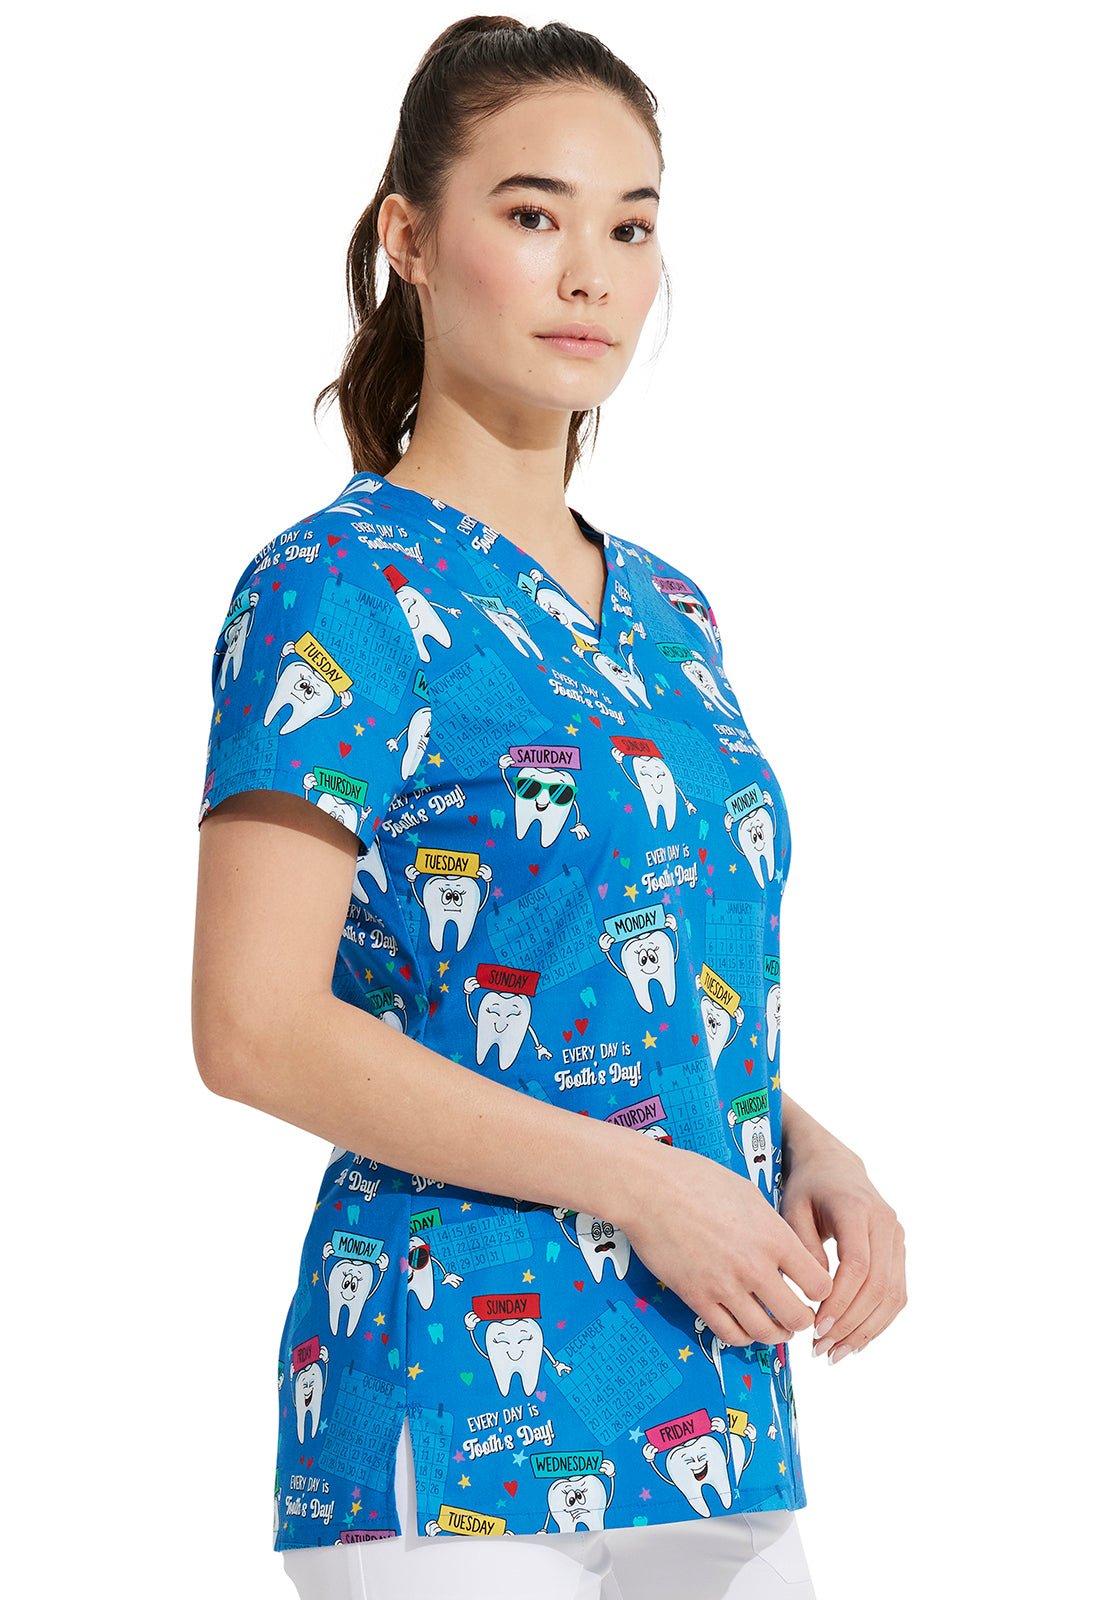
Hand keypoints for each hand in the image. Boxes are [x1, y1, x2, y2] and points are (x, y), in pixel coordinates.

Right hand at [615, 1141, 833, 1346]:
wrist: (649, 1187)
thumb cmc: (696, 1179)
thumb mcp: (749, 1194)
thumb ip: (772, 1227)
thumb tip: (785, 1250)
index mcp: (773, 1236)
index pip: (819, 1284)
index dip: (821, 1290)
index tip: (812, 1288)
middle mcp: (753, 1265)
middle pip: (797, 1317)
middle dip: (801, 1319)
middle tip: (796, 1313)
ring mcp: (724, 1285)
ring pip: (765, 1333)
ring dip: (775, 1334)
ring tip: (774, 1326)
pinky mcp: (697, 1297)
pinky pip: (730, 1334)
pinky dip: (743, 1336)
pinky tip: (745, 1325)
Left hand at [779, 1138, 906, 1361]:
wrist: (833, 1165)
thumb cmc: (807, 1187)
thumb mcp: (792, 1209)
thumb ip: (803, 1248)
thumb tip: (815, 1294)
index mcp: (857, 1209)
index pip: (858, 1265)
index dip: (840, 1301)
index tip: (817, 1326)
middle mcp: (885, 1223)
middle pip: (878, 1285)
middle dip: (851, 1323)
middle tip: (821, 1348)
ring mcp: (897, 1238)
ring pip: (893, 1295)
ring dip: (866, 1330)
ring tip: (836, 1353)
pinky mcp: (899, 1252)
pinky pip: (896, 1293)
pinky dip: (878, 1321)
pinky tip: (855, 1340)